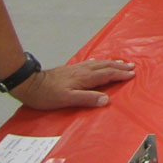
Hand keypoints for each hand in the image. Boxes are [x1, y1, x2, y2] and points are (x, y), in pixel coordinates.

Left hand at [10, 59, 134, 109]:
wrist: (31, 84)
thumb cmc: (48, 95)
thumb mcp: (67, 99)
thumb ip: (87, 98)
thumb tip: (106, 99)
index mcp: (86, 78)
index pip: (107, 75)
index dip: (120, 75)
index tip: (132, 74)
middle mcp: (84, 70)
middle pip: (106, 66)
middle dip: (119, 67)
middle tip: (132, 66)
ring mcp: (78, 68)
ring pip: (99, 63)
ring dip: (112, 63)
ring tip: (121, 62)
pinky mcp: (72, 68)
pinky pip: (91, 63)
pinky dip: (100, 62)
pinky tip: (98, 62)